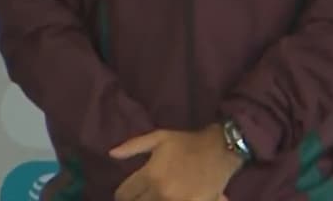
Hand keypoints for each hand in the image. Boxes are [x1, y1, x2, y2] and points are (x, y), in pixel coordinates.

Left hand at [109, 125, 243, 200]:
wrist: (221, 150)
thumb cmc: (188, 142)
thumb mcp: (160, 137)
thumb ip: (133, 146)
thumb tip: (111, 154)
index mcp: (150, 175)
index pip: (124, 194)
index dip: (123, 194)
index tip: (128, 192)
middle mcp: (160, 192)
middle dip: (136, 200)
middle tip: (142, 194)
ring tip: (156, 195)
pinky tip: (170, 198)